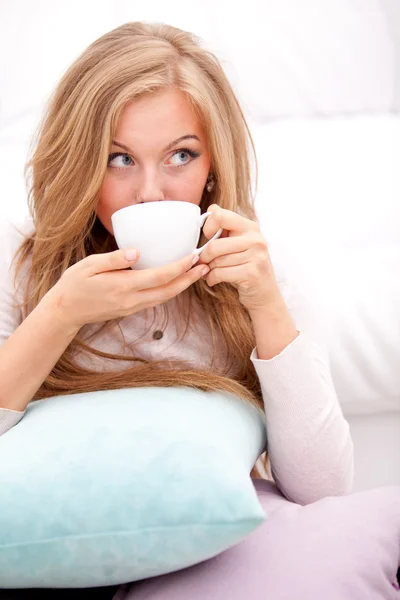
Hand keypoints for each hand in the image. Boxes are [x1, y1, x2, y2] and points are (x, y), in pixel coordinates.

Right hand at [45, 249, 209, 332]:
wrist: (66, 311)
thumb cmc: (75, 284)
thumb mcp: (89, 266)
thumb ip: (114, 260)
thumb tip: (136, 252)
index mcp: (123, 286)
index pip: (160, 277)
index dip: (180, 267)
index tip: (193, 256)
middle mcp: (132, 300)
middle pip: (169, 291)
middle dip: (189, 278)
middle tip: (206, 265)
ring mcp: (133, 307)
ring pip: (165, 297)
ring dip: (183, 286)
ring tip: (197, 273)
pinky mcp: (131, 309)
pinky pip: (156, 300)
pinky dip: (171, 290)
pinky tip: (177, 281)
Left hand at [199, 205, 282, 312]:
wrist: (264, 294)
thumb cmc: (246, 267)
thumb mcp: (238, 244)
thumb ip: (226, 227)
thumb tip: (212, 208)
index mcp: (250, 227)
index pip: (220, 216)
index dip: (208, 228)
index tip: (207, 239)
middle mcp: (256, 239)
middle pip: (214, 245)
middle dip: (203, 257)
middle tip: (202, 263)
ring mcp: (256, 256)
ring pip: (216, 261)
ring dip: (208, 270)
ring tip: (209, 272)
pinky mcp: (252, 273)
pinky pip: (220, 273)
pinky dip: (211, 279)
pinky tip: (213, 280)